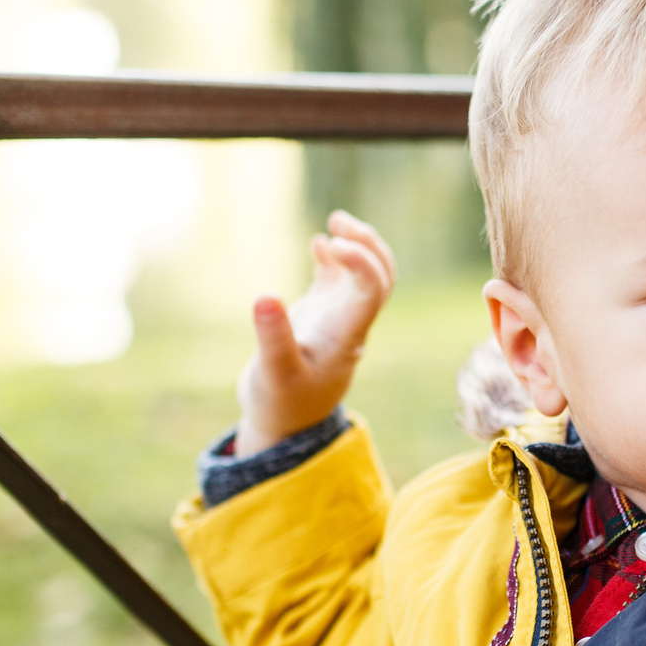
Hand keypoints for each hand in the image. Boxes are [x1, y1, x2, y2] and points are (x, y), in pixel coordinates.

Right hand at [235, 212, 397, 454]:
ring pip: (364, 275)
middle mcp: (349, 323)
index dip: (362, 261)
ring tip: (335, 221)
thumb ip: (273, 338)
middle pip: (380, 277)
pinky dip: (334, 259)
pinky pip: (339, 281)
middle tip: (340, 221)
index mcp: (347, 336)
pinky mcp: (322, 317)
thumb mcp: (272, 374)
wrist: (285, 424)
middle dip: (367, 245)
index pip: (373, 290)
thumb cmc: (280, 403)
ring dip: (357, 246)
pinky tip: (319, 243)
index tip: (333, 243)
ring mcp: (338, 318)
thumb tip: (264, 298)